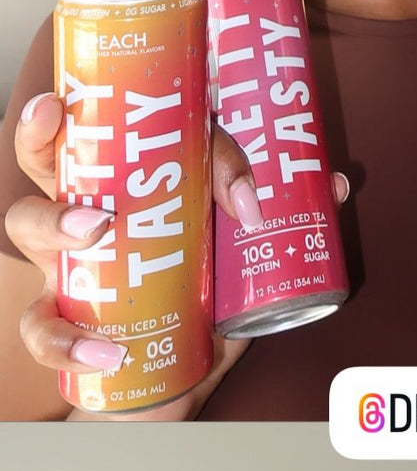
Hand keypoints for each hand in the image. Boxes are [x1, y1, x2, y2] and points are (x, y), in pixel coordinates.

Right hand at [3, 91, 349, 419]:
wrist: (167, 386)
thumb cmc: (201, 303)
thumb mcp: (241, 256)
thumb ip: (282, 219)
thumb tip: (332, 182)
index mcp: (133, 187)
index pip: (121, 129)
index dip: (126, 100)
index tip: (147, 83)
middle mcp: (90, 216)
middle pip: (50, 159)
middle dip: (43, 132)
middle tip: (57, 114)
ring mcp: (67, 268)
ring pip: (25, 224)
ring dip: (54, 220)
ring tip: (93, 228)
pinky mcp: (60, 328)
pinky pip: (42, 325)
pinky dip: (69, 338)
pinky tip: (109, 348)